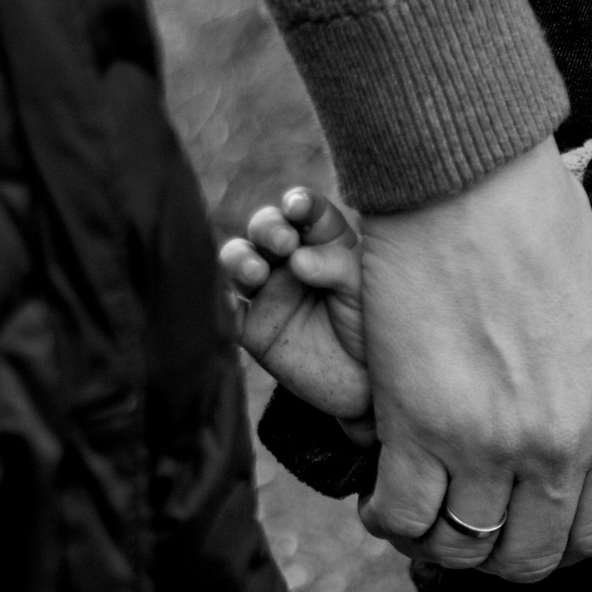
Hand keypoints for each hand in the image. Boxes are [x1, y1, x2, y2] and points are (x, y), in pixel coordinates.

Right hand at [221, 181, 374, 432]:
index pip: (308, 211)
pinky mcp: (251, 327)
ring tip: (256, 272)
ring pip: (238, 260)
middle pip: (266, 228)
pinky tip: (225, 303)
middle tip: (283, 241)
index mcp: (326, 242)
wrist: (367, 388)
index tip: (298, 206)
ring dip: (240, 259)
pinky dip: (218, 303)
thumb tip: (297, 259)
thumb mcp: (364, 291)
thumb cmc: (373, 328)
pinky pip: (227, 311)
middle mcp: (292, 260)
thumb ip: (336, 267)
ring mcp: (268, 292)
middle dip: (268, 227)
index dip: (300, 203)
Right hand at [356, 140, 591, 579]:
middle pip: (531, 557)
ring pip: (463, 549)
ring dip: (442, 545)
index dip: (566, 542)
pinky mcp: (416, 427)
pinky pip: (403, 517)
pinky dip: (390, 520)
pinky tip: (385, 496)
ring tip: (427, 512)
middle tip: (474, 520)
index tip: (534, 523)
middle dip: (503, 554)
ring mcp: (485, 443)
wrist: (472, 186)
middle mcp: (554, 446)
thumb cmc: (549, 235)